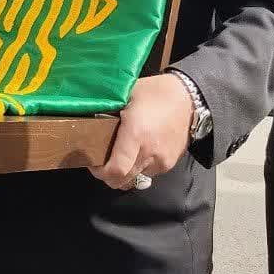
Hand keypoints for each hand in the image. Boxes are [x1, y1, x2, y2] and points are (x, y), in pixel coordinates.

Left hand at [89, 73, 192, 190]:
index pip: (116, 169)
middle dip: (108, 176)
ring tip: (119, 154)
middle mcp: (149, 153)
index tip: (92, 163)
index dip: (101, 173)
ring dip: (124, 172)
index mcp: (136, 135)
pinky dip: (138, 168)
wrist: (189, 99)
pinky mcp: (169, 164)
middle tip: (101, 162)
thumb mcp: (126, 94)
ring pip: (135, 179)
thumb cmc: (153, 92)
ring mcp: (161, 161)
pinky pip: (148, 173)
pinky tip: (136, 151)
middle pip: (123, 181)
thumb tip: (83, 115)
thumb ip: (107, 110)